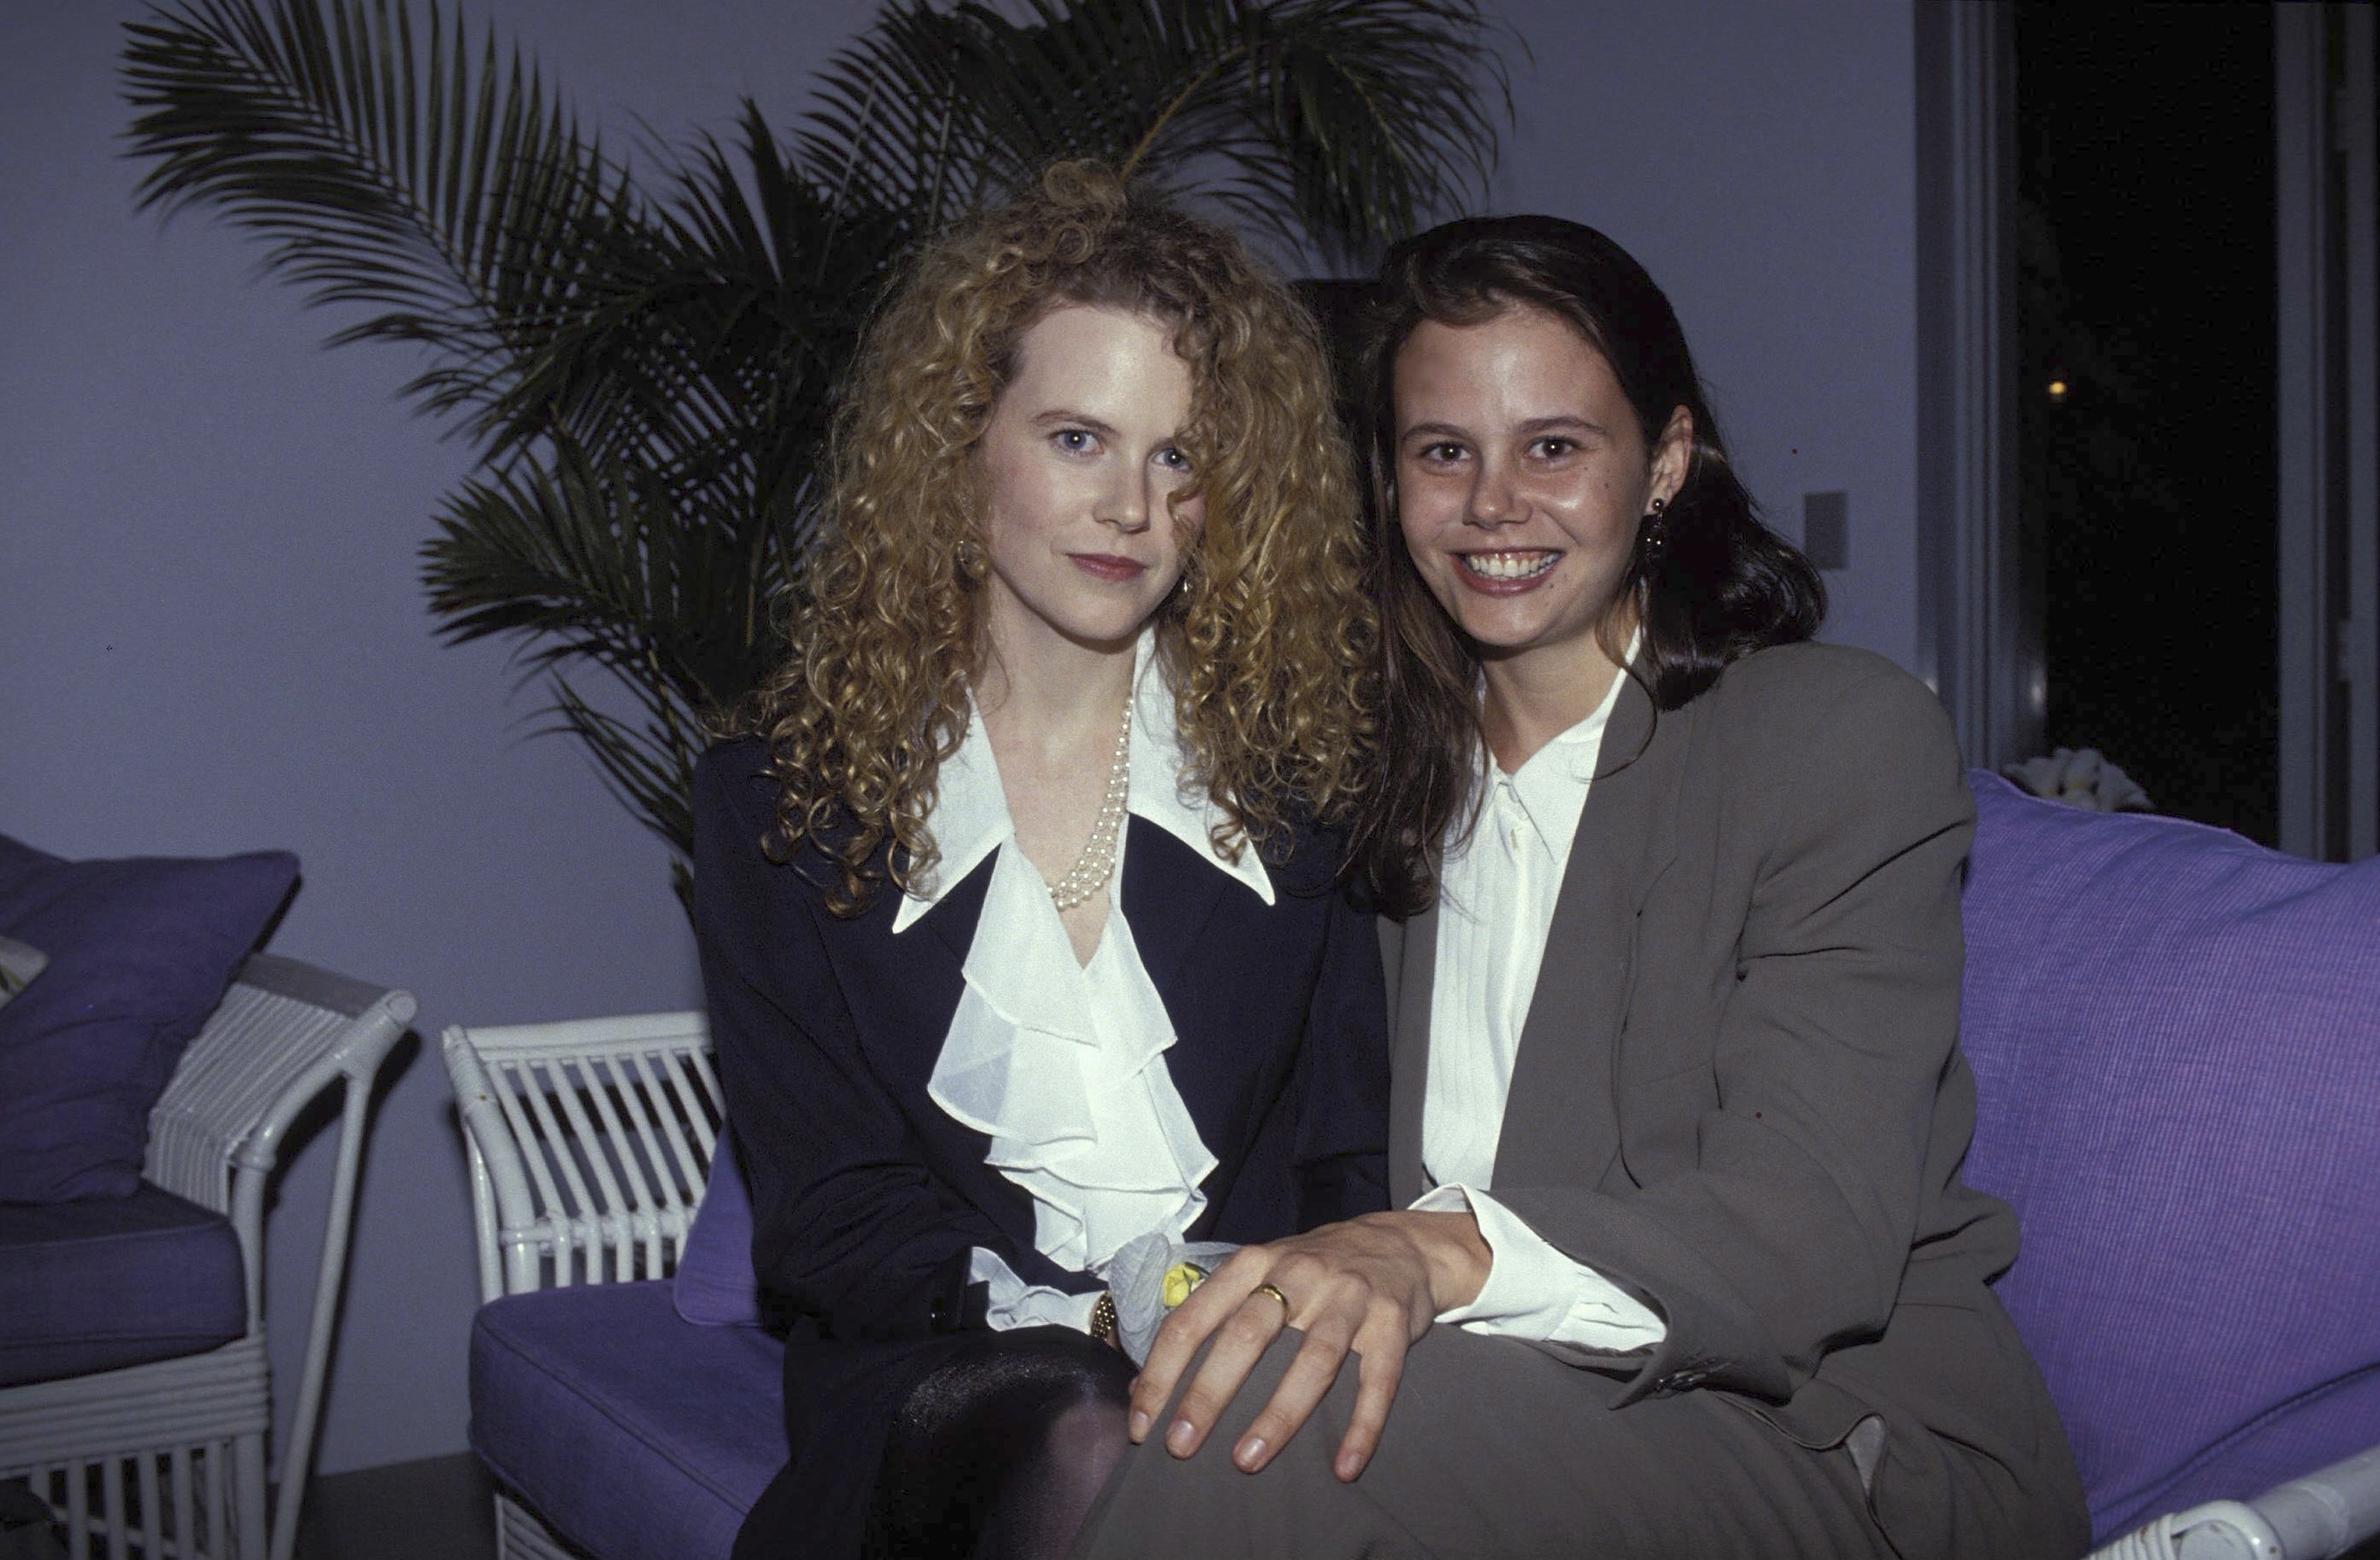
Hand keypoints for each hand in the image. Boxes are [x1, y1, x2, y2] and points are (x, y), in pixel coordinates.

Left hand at [1125, 1211, 1489, 1481]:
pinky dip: (1362, 1426)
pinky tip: (1345, 1467)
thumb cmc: (1311, 1270)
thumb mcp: (1256, 1276)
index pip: (1194, 1318)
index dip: (1163, 1372)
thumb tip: (1141, 1389)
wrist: (1400, 1244)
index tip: (1144, 1425)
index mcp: (1252, 1265)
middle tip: (1181, 1445)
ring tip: (1247, 1459)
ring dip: (1279, 1413)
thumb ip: (1205, 1320)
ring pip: (1313, 1359)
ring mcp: (1348, 1297)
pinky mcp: (1392, 1323)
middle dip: (1210, 1392)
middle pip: (1248, 1334)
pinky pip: (1378, 1380)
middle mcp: (1298, 1274)